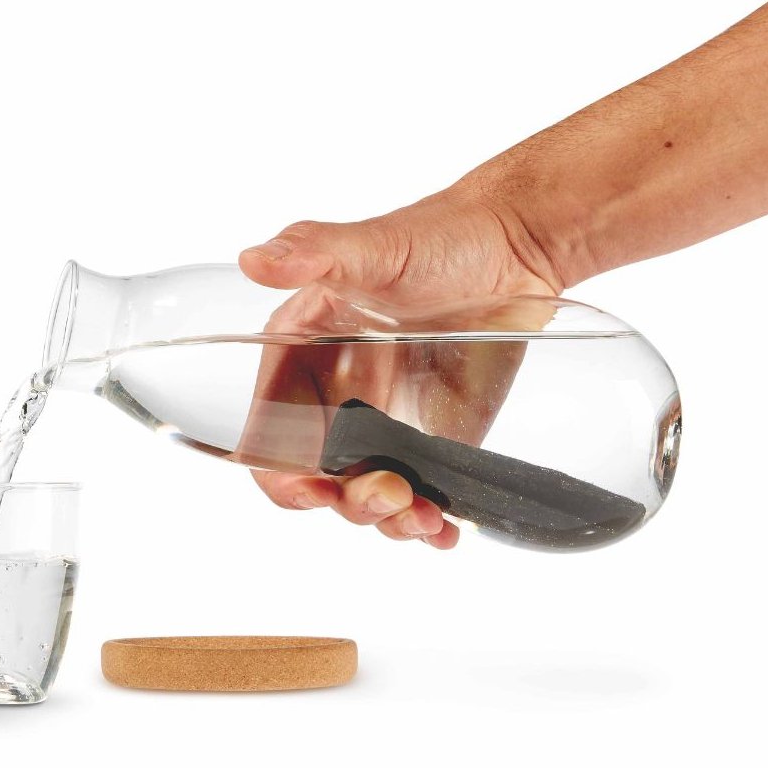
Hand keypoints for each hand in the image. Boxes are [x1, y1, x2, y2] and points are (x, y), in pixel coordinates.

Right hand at [237, 178, 559, 548]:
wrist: (513, 250)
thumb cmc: (436, 237)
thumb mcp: (372, 246)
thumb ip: (313, 254)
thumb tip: (254, 261)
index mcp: (302, 357)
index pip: (270, 431)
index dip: (280, 472)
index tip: (311, 490)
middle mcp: (337, 399)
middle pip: (318, 479)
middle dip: (345, 502)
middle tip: (389, 494)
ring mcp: (386, 425)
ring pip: (367, 496)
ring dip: (388, 520)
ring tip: (423, 517)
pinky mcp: (433, 440)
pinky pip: (419, 494)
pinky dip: (428, 523)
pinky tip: (444, 530)